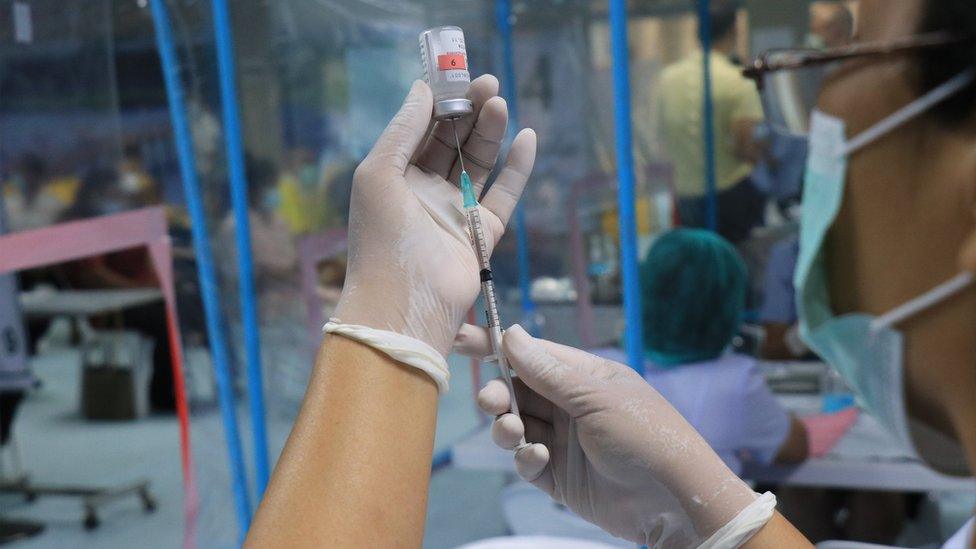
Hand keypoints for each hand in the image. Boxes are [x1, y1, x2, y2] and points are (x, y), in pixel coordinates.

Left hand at [334, 77, 535, 355]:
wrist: (404, 303)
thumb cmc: (382, 238)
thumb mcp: (377, 173)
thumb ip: (403, 130)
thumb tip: (423, 90)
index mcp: (394, 178)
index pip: (420, 131)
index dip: (439, 103)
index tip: (456, 76)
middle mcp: (424, 193)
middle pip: (452, 142)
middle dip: (468, 111)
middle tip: (486, 83)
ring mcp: (455, 213)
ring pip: (478, 163)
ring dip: (490, 132)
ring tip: (499, 101)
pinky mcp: (483, 234)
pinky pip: (504, 195)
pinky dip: (518, 167)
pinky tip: (526, 138)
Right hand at [455, 324, 765, 547]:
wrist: (674, 500)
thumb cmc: (645, 435)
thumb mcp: (595, 397)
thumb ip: (547, 370)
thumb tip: (511, 334)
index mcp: (584, 377)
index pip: (532, 355)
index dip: (498, 346)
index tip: (464, 338)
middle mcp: (570, 406)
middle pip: (518, 391)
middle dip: (499, 393)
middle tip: (492, 401)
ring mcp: (564, 442)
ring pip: (517, 426)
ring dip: (508, 426)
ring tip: (513, 431)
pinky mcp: (559, 477)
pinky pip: (527, 462)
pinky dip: (525, 457)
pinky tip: (538, 457)